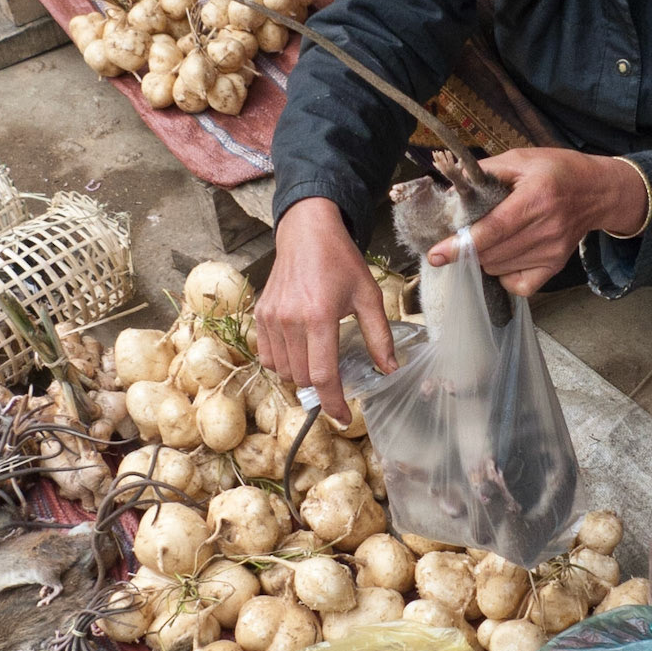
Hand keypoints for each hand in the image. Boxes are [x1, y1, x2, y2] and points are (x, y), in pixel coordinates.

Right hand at [255, 197, 395, 422]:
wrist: (306, 233)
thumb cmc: (340, 261)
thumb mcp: (368, 295)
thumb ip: (380, 336)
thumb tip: (390, 369)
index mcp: (319, 316)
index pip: (323, 376)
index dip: (334, 403)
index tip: (345, 417)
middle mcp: (290, 320)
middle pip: (303, 378)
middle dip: (322, 385)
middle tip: (337, 376)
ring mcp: (271, 318)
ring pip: (283, 371)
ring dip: (302, 374)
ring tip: (318, 357)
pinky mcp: (260, 315)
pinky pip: (268, 356)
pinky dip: (283, 362)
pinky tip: (299, 349)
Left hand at [426, 148, 649, 295]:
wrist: (597, 191)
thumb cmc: (556, 170)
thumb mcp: (521, 159)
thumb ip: (485, 172)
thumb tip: (453, 190)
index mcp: (535, 198)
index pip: (493, 229)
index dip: (462, 244)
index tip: (436, 254)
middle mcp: (546, 229)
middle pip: (491, 254)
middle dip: (469, 246)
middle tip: (466, 231)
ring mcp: (552, 251)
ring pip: (498, 268)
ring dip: (484, 257)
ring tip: (492, 237)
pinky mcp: (554, 266)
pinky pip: (517, 285)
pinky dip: (503, 274)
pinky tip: (505, 256)